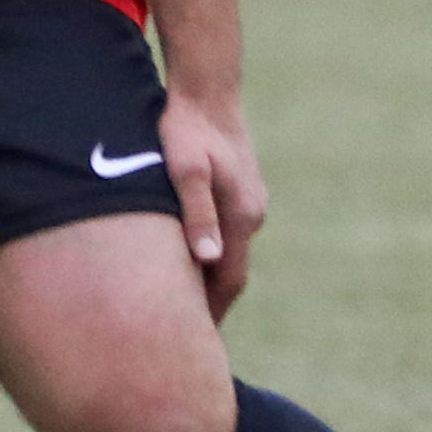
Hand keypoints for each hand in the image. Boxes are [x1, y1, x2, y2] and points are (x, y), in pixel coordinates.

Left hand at [157, 91, 265, 323]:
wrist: (208, 88)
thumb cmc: (186, 128)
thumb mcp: (184, 170)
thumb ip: (196, 214)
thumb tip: (206, 259)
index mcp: (241, 217)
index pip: (229, 281)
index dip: (210, 313)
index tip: (191, 343)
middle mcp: (252, 213)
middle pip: (233, 272)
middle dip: (210, 303)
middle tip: (183, 336)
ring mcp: (249, 200)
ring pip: (229, 252)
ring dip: (209, 278)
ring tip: (179, 304)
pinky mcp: (241, 189)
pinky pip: (228, 233)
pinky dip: (210, 253)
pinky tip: (187, 257)